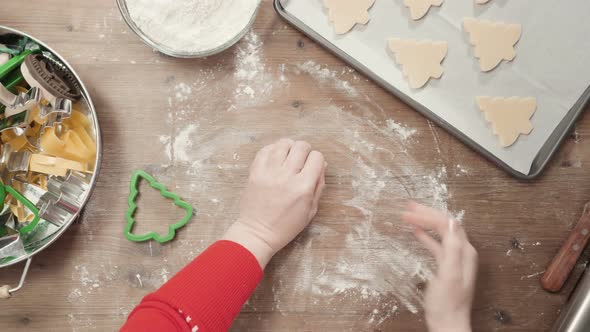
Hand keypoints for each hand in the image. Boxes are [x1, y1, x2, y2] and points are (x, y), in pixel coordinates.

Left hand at [223, 139, 325, 267]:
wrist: (258, 232)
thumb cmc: (287, 225)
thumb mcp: (311, 210)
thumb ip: (319, 185)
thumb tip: (321, 164)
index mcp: (303, 187)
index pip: (317, 157)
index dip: (317, 160)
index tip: (313, 167)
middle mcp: (287, 175)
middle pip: (301, 146)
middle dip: (305, 151)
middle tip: (301, 161)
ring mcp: (269, 172)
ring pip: (283, 143)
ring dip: (289, 147)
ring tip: (288, 157)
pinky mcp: (255, 171)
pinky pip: (265, 150)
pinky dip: (273, 149)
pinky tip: (275, 158)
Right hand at [402, 202, 477, 331]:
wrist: (448, 323)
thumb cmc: (448, 303)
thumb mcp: (449, 273)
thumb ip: (452, 247)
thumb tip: (450, 222)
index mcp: (463, 251)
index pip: (446, 224)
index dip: (428, 215)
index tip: (409, 212)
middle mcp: (462, 252)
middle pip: (444, 225)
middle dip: (426, 214)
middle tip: (408, 207)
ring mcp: (454, 259)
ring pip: (440, 233)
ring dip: (425, 222)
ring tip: (410, 215)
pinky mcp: (446, 266)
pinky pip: (436, 244)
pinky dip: (425, 236)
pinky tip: (416, 233)